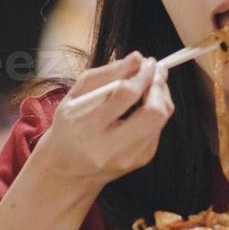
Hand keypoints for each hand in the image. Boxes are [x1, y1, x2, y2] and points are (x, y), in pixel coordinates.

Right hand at [35, 52, 174, 191]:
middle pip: (153, 112)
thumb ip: (105, 74)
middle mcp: (110, 146)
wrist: (67, 171)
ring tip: (152, 82)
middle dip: (159, 85)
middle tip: (155, 70)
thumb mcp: (75, 96)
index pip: (126, 94)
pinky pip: (158, 129)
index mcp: (87, 126)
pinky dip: (155, 111)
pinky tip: (143, 104)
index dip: (141, 74)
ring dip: (161, 95)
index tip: (146, 61)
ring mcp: (129, 157)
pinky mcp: (141, 160)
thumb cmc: (69, 127)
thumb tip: (137, 58)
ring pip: (161, 120)